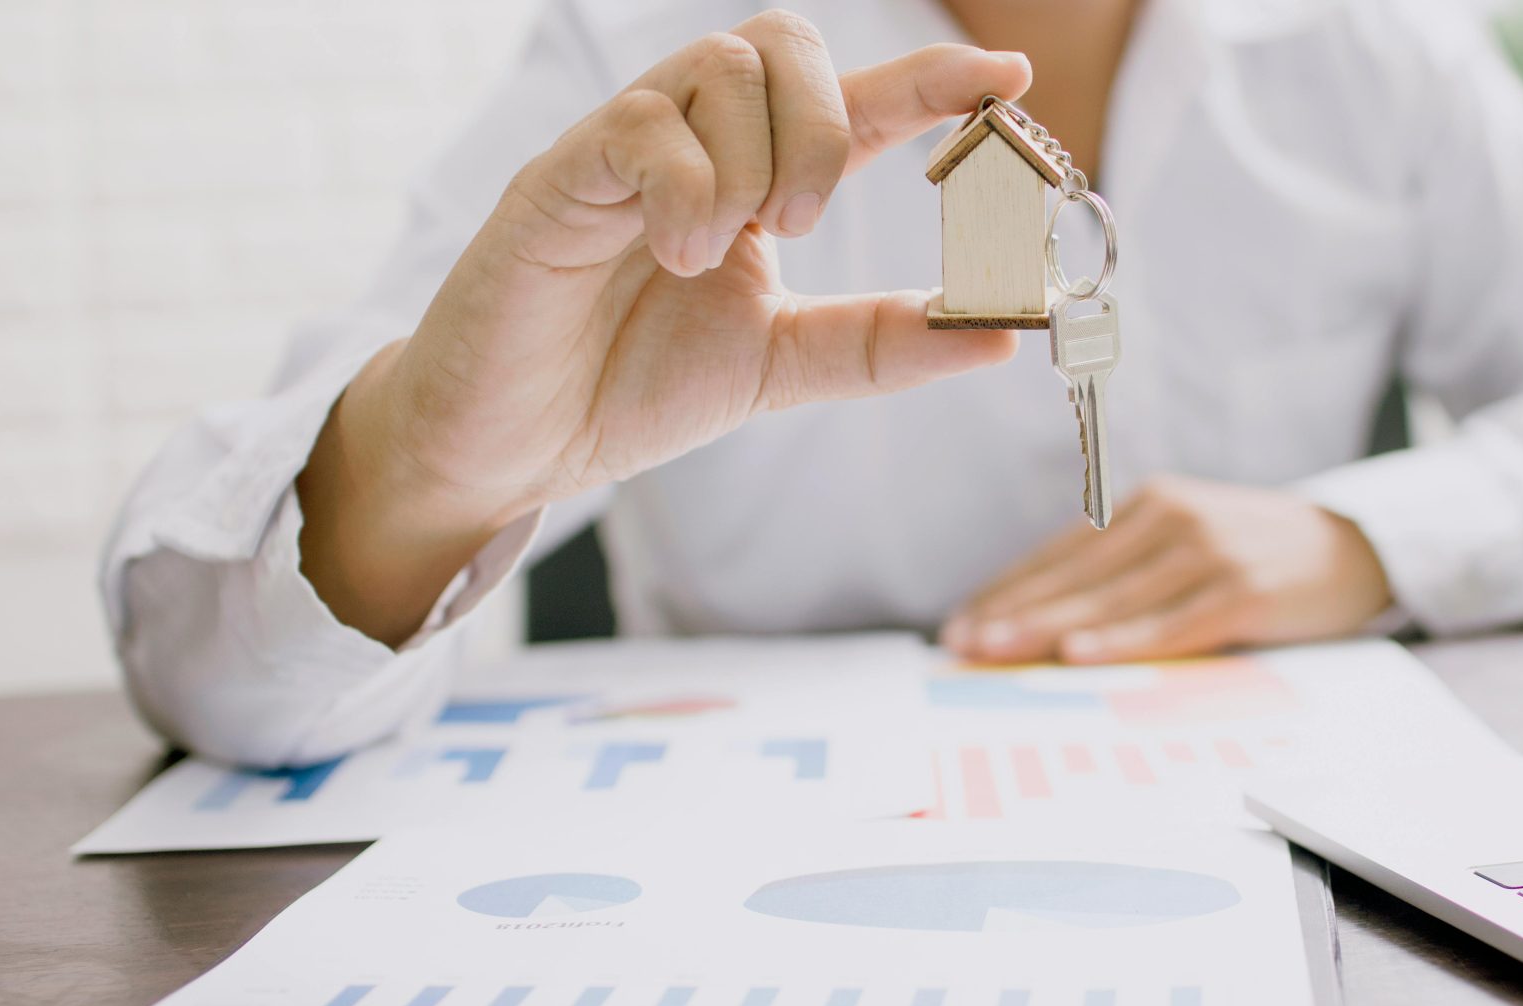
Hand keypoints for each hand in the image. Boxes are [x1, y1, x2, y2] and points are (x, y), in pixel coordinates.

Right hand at [298, 14, 1031, 642]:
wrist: (512, 445)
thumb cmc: (630, 388)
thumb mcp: (783, 366)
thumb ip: (881, 344)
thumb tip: (1000, 333)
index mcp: (752, 181)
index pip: (852, 103)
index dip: (929, 80)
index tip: (1009, 75)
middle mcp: (693, 144)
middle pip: (784, 44)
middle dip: (827, 126)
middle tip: (801, 227)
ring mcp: (625, 149)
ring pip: (722, 67)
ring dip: (755, 162)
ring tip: (720, 254)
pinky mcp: (560, 175)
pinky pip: (643, 127)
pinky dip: (686, 189)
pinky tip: (676, 256)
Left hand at [941, 476, 1392, 663]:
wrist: (1355, 548)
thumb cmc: (1256, 556)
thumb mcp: (1188, 545)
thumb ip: (1128, 573)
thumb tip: (1048, 626)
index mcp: (1149, 505)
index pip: (1062, 553)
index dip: (1007, 590)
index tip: (958, 624)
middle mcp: (1172, 518)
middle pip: (1076, 575)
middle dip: (1011, 612)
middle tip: (960, 644)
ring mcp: (1209, 551)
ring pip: (1112, 598)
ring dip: (1048, 629)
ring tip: (997, 652)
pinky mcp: (1243, 589)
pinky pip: (1171, 623)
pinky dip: (1122, 641)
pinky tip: (1080, 655)